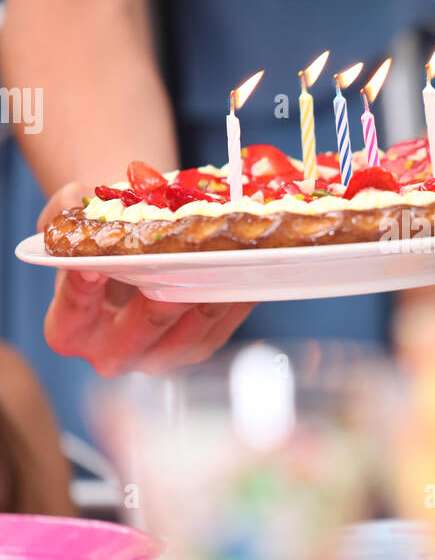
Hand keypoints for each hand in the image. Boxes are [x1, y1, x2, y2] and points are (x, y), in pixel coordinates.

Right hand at [39, 183, 254, 376]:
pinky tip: (245, 272)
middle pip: (141, 328)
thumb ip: (64, 213)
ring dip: (209, 295)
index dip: (80, 293)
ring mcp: (158, 358)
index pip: (72, 315)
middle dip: (163, 298)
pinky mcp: (196, 350)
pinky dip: (234, 301)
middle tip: (181, 266)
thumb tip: (76, 202)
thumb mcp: (75, 222)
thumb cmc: (101, 240)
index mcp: (71, 329)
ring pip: (189, 331)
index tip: (93, 266)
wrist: (133, 254)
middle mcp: (112, 352)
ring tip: (225, 262)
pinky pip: (220, 329)